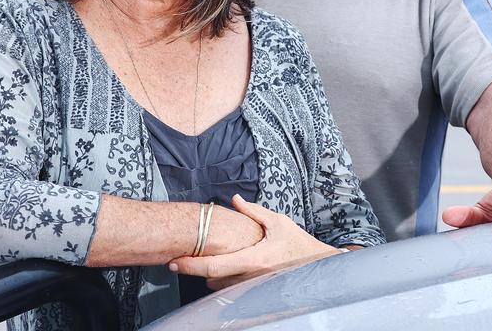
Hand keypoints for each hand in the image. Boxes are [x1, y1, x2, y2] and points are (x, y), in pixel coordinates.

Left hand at [170, 194, 340, 288]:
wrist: (317, 266)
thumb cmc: (298, 243)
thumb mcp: (278, 222)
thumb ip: (254, 212)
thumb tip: (235, 200)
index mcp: (253, 259)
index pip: (213, 266)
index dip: (190, 265)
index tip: (174, 261)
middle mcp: (250, 277)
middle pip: (210, 279)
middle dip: (196, 270)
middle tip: (182, 259)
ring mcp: (252, 287)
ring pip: (219, 286)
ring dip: (209, 275)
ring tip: (202, 260)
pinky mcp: (254, 291)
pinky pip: (230, 289)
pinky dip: (221, 279)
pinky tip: (220, 268)